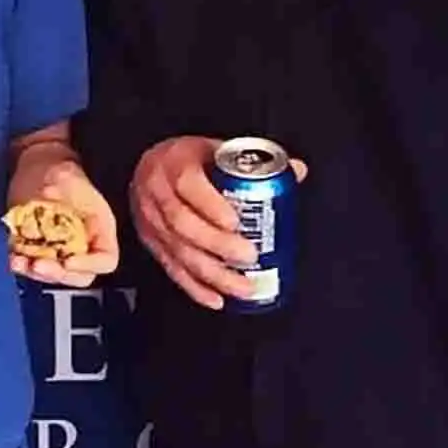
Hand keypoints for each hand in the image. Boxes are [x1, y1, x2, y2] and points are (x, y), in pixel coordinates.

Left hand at [7, 152, 120, 287]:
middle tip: (38, 264)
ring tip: (19, 262)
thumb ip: (58, 187)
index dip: (90, 265)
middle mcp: (83, 245)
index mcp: (99, 228)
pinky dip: (23, 265)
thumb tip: (47, 194)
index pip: (106, 259)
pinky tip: (13, 257)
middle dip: (57, 274)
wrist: (34, 168)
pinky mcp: (39, 251)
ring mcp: (60, 250)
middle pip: (79, 275)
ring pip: (54, 274)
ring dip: (35, 272)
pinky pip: (34, 266)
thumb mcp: (62, 177)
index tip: (68, 261)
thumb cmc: (55, 171)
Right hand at [131, 136, 308, 309]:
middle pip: (183, 224)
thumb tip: (297, 171)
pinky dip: (194, 287)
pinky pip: (171, 268)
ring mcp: (150, 220)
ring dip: (211, 273)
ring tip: (241, 286)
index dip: (211, 207)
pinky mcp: (150, 242)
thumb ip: (255, 163)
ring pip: (178, 251)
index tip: (237, 223)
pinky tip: (216, 298)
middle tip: (248, 256)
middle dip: (218, 245)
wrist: (150, 166)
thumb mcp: (215, 149)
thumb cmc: (185, 158)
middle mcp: (157, 192)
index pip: (188, 185)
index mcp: (174, 163)